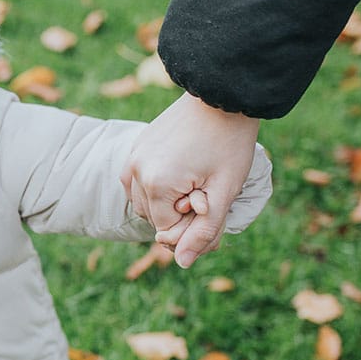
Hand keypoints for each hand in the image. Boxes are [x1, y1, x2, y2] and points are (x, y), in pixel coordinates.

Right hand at [121, 92, 259, 267]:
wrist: (221, 96)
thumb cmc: (229, 143)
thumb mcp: (224, 191)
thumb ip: (204, 230)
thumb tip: (183, 263)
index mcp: (156, 184)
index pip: (166, 232)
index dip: (194, 225)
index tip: (213, 201)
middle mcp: (135, 172)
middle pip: (154, 219)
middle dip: (180, 214)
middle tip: (207, 189)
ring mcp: (131, 159)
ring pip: (145, 203)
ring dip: (168, 201)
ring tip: (195, 178)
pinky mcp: (134, 149)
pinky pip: (139, 184)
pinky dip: (158, 186)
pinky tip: (182, 170)